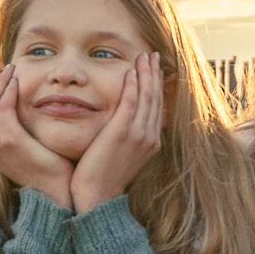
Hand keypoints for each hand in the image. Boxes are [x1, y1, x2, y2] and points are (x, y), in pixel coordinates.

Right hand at [0, 64, 72, 206]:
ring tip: (14, 71)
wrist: (51, 190)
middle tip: (9, 69)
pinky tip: (17, 84)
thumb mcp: (20, 148)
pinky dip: (8, 92)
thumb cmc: (42, 167)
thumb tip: (12, 110)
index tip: (3, 78)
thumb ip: (10, 131)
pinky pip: (4, 108)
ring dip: (1, 82)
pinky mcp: (9, 140)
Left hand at [69, 53, 162, 213]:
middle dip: (155, 74)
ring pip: (147, 96)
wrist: (97, 197)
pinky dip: (133, 86)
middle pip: (156, 98)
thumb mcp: (122, 157)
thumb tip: (122, 127)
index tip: (154, 69)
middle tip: (153, 55)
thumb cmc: (103, 179)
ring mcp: (138, 134)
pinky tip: (130, 73)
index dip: (157, 86)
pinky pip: (131, 103)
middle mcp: (149, 136)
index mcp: (151, 142)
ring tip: (144, 56)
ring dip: (146, 74)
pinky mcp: (123, 132)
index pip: (157, 107)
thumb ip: (126, 139)